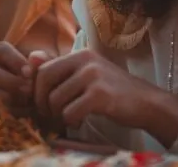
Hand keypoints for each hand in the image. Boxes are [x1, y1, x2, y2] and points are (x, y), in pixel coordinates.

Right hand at [0, 42, 51, 112]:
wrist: (49, 98)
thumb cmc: (46, 76)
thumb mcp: (48, 66)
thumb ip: (43, 59)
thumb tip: (34, 57)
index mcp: (4, 55)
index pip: (0, 50)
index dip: (13, 61)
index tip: (29, 72)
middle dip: (9, 82)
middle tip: (29, 89)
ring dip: (7, 97)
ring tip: (28, 101)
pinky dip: (8, 112)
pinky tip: (26, 113)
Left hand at [34, 49, 177, 145]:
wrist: (147, 103)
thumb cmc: (114, 91)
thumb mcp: (86, 75)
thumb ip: (59, 68)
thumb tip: (30, 58)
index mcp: (80, 54)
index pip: (43, 68)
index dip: (37, 89)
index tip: (43, 104)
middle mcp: (85, 61)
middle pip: (44, 80)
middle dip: (41, 102)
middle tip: (50, 114)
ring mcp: (93, 76)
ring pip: (55, 99)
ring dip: (57, 115)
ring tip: (68, 118)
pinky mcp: (100, 95)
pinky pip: (69, 112)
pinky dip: (70, 121)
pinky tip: (79, 121)